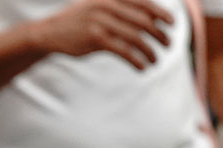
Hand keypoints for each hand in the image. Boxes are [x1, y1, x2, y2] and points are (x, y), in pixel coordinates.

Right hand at [32, 0, 172, 70]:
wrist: (49, 32)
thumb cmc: (77, 22)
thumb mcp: (98, 7)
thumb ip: (119, 8)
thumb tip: (148, 17)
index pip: (145, 4)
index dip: (162, 13)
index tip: (173, 24)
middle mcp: (109, 7)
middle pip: (144, 22)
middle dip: (160, 34)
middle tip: (168, 45)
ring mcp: (102, 22)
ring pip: (136, 38)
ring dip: (150, 51)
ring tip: (155, 60)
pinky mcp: (96, 39)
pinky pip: (124, 51)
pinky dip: (136, 60)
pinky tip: (142, 68)